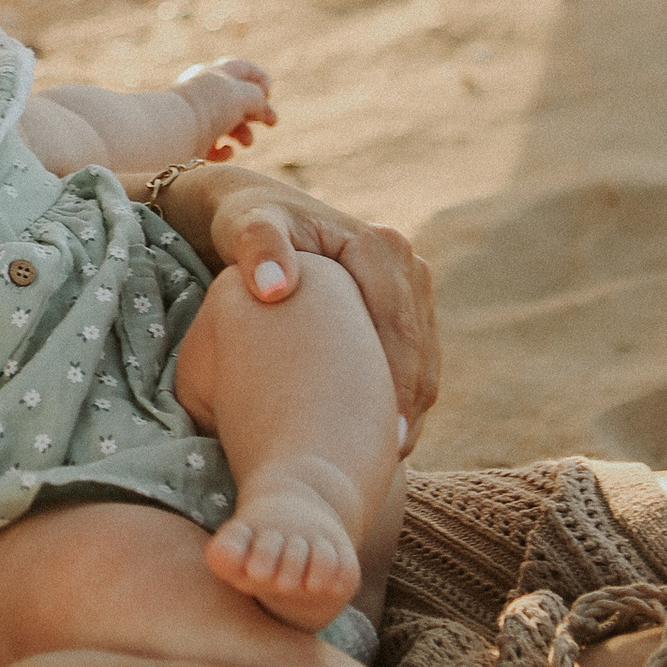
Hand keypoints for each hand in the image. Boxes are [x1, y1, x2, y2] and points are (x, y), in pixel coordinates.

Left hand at [154, 163, 439, 448]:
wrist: (253, 208)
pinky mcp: (401, 303)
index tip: (383, 434)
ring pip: (423, 355)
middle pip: (420, 345)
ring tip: (390, 455)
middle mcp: (405, 260)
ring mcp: (408, 282)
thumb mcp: (245, 228)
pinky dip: (401, 393)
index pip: (397, 326)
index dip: (395, 383)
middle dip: (410, 403)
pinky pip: (412, 355)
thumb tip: (274, 287)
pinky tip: (381, 433)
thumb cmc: (243, 222)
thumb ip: (257, 248)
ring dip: (412, 404)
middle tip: (391, 458)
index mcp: (378, 246)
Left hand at [173, 53, 275, 157]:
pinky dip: (224, 151)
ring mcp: (199, 119)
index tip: (268, 92)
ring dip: (244, 134)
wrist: (176, 131)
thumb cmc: (210, 106)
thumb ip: (258, 97)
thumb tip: (259, 107)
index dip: (259, 78)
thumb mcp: (243, 94)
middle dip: (257, 112)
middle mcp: (206, 95)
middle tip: (272, 122)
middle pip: (238, 100)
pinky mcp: (193, 143)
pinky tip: (225, 150)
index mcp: (215, 74)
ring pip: (228, 126)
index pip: (241, 69)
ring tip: (246, 142)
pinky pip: (214, 147)